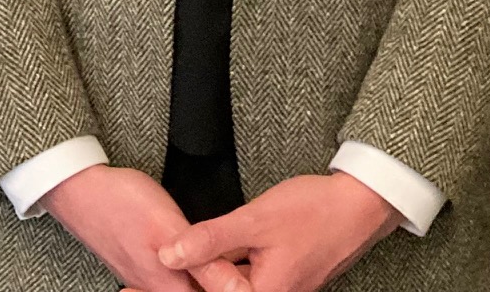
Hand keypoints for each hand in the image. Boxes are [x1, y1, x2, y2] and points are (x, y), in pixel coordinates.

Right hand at [42, 163, 245, 291]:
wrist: (78, 189)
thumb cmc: (120, 203)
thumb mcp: (168, 226)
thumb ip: (201, 260)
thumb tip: (235, 289)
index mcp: (166, 286)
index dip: (229, 287)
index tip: (244, 272)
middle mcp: (155, 287)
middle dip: (217, 282)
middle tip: (237, 264)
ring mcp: (144, 275)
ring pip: (184, 285)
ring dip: (204, 276)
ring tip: (222, 260)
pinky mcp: (140, 262)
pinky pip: (170, 276)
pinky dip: (186, 270)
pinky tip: (192, 257)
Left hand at [154, 171, 402, 291]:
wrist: (360, 206)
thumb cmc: (313, 212)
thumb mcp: (254, 220)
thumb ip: (209, 240)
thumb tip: (166, 256)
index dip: (166, 290)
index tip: (129, 287)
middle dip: (181, 286)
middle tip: (130, 287)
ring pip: (226, 289)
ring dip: (197, 281)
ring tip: (154, 272)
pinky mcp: (279, 280)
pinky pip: (240, 281)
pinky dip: (217, 273)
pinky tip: (197, 262)